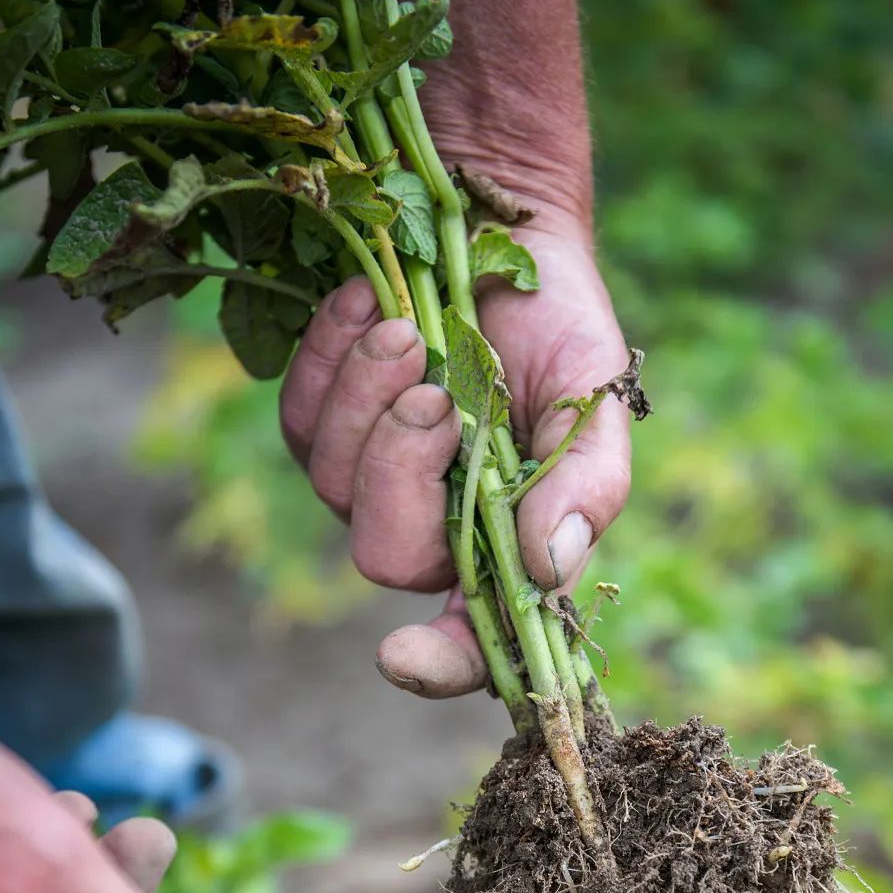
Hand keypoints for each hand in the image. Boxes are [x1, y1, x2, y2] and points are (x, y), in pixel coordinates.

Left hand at [279, 213, 630, 697]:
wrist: (503, 229)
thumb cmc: (559, 327)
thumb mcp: (595, 399)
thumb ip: (586, 484)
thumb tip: (551, 567)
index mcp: (505, 546)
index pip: (472, 643)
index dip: (439, 663)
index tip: (401, 656)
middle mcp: (432, 528)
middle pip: (385, 558)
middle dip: (403, 472)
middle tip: (438, 397)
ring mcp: (368, 480)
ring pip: (331, 486)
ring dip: (368, 401)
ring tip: (408, 330)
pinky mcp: (317, 423)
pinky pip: (297, 419)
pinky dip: (331, 360)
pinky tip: (367, 308)